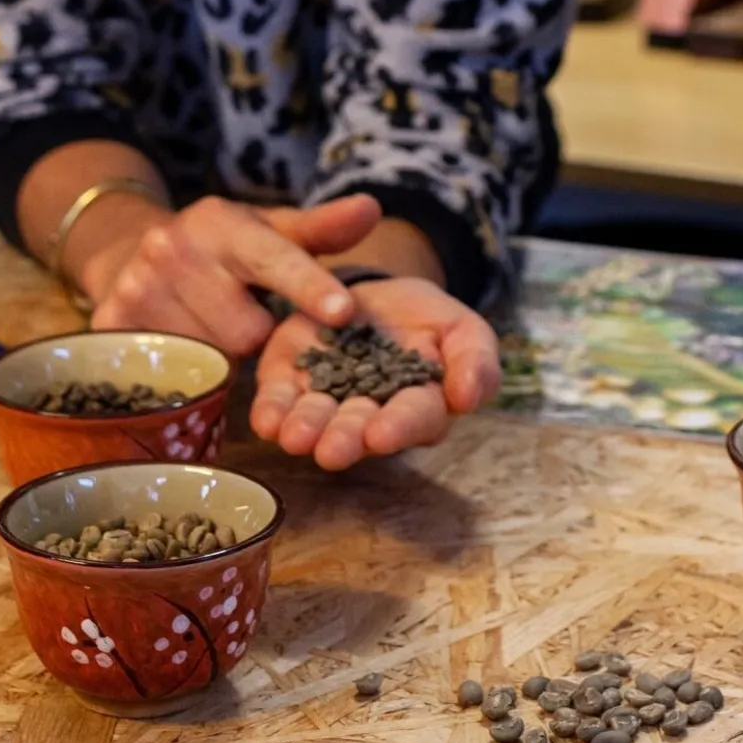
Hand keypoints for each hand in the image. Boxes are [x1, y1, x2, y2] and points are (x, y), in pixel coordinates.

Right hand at [86, 194, 381, 356]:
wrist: (130, 253)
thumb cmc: (224, 252)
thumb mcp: (270, 232)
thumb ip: (322, 229)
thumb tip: (372, 208)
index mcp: (221, 223)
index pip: (276, 260)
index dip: (311, 287)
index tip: (342, 312)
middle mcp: (172, 248)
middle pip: (247, 332)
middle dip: (254, 335)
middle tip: (240, 315)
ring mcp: (135, 288)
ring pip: (211, 358)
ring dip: (220, 355)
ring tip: (208, 326)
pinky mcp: (109, 327)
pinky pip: (170, 375)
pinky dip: (185, 370)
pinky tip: (180, 346)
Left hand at [250, 278, 501, 470]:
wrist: (375, 292)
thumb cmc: (426, 319)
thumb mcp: (461, 328)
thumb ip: (475, 360)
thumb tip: (468, 399)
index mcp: (418, 406)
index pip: (414, 419)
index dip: (399, 427)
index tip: (382, 433)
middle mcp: (369, 414)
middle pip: (359, 430)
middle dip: (346, 439)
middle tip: (332, 450)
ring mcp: (325, 401)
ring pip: (316, 422)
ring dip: (306, 430)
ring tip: (296, 437)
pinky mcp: (288, 382)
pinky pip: (278, 401)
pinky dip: (271, 412)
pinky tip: (267, 421)